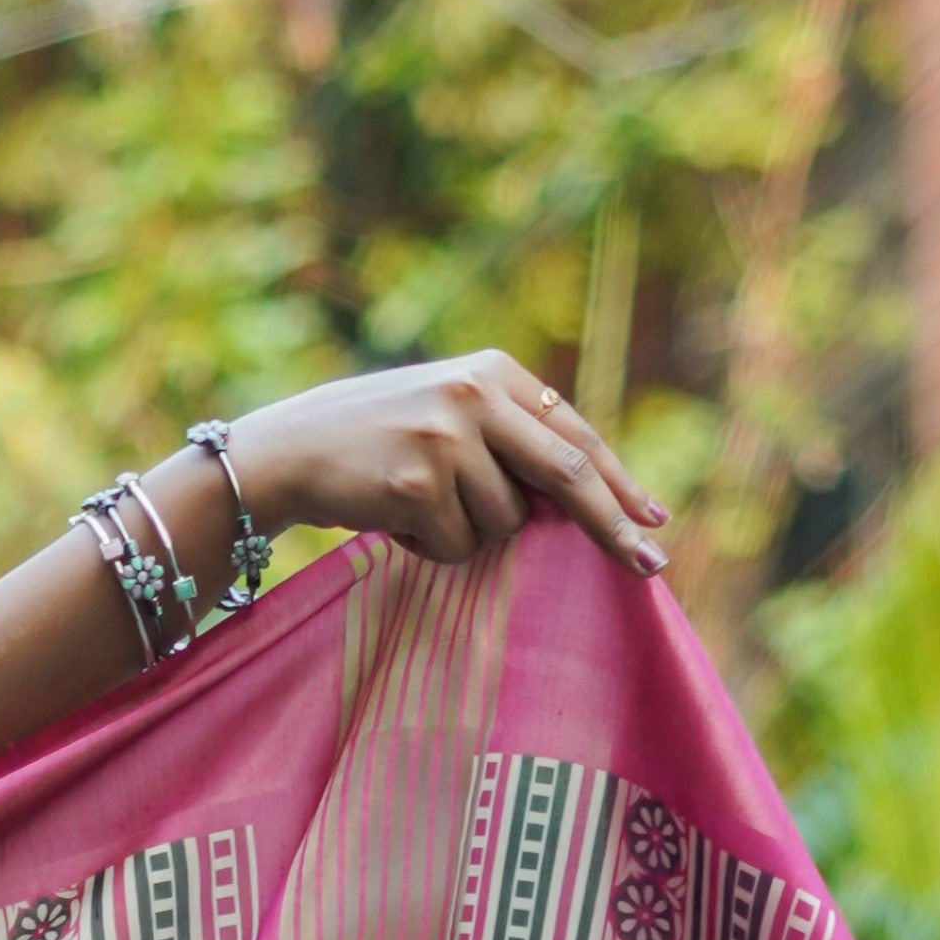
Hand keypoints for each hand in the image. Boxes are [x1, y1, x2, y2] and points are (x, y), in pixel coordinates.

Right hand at [224, 352, 666, 579]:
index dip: (617, 482)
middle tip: (652, 567)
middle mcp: (475, 395)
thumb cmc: (373, 442)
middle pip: (565, 473)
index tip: (655, 519)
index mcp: (492, 371)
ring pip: (504, 523)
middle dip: (610, 526)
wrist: (285, 451)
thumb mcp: (447, 415)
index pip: (573, 433)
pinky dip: (432, 547)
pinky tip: (396, 520)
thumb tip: (582, 499)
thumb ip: (508, 438)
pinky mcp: (417, 482)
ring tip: (419, 505)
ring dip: (469, 533)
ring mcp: (446, 437)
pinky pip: (458, 545)